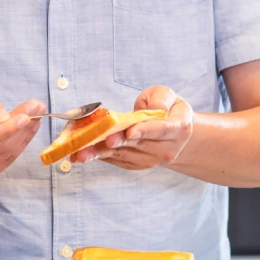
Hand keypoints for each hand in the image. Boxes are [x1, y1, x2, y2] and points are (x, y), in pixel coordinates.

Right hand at [0, 90, 45, 183]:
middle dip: (19, 130)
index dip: (5, 129)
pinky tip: (23, 135)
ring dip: (21, 139)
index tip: (27, 117)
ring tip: (33, 121)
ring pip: (1, 157)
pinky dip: (16, 149)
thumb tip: (5, 117)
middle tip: (37, 112)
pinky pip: (2, 164)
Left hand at [70, 87, 194, 169]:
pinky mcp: (138, 164)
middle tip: (97, 140)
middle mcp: (167, 148)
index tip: (130, 132)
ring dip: (101, 153)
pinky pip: (118, 160)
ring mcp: (152, 159)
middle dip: (116, 142)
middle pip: (138, 144)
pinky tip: (84, 153)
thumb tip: (153, 109)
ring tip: (81, 151)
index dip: (144, 131)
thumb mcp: (167, 96)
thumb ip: (160, 99)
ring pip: (124, 155)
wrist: (173, 131)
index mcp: (178, 128)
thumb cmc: (167, 108)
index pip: (160, 130)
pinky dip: (101, 156)